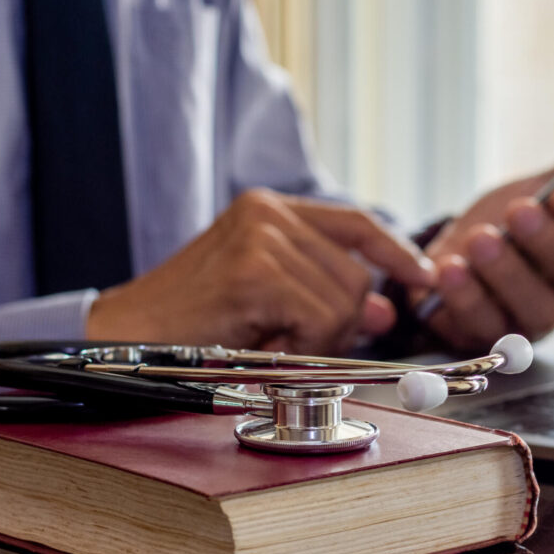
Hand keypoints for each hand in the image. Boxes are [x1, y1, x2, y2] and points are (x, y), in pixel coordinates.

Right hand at [87, 189, 435, 353]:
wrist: (129, 335)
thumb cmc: (196, 320)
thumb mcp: (268, 296)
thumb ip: (326, 292)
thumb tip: (384, 307)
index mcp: (270, 209)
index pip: (355, 222)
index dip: (395, 251)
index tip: (423, 277)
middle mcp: (268, 212)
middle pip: (356, 273)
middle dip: (342, 320)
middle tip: (293, 339)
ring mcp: (261, 237)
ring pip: (344, 299)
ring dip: (318, 337)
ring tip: (269, 339)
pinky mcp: (255, 271)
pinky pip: (319, 318)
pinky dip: (301, 344)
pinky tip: (264, 343)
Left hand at [416, 140, 553, 350]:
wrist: (455, 253)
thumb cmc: (507, 223)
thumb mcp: (540, 190)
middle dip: (547, 244)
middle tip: (518, 212)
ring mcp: (531, 325)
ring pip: (532, 309)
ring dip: (504, 274)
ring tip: (478, 238)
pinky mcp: (488, 341)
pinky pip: (482, 328)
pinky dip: (464, 300)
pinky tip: (447, 270)